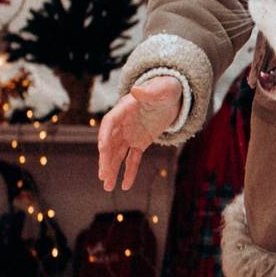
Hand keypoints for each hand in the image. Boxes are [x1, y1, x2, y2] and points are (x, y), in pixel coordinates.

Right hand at [97, 73, 186, 190]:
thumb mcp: (162, 88)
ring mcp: (130, 134)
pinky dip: (129, 172)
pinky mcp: (140, 143)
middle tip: (103, 176)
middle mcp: (123, 124)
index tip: (102, 149)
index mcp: (125, 109)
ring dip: (112, 169)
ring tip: (107, 187)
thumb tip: (135, 91)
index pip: (110, 123)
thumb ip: (149, 92)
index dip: (105, 135)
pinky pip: (133, 159)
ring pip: (118, 154)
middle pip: (110, 143)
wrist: (173, 96)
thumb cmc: (166, 88)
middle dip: (106, 160)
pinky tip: (125, 187)